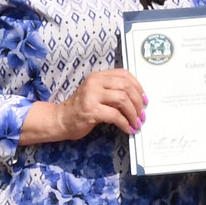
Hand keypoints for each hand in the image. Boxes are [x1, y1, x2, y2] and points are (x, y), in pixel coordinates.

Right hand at [30, 69, 146, 141]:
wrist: (61, 120)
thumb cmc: (80, 108)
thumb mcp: (96, 94)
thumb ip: (112, 91)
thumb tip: (137, 100)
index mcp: (98, 76)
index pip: (124, 75)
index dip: (138, 87)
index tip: (144, 99)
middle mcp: (95, 82)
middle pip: (126, 87)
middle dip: (138, 102)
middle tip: (142, 115)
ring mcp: (92, 95)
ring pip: (122, 100)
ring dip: (133, 113)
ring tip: (136, 123)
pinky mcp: (91, 110)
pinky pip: (115, 116)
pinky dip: (125, 123)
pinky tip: (128, 129)